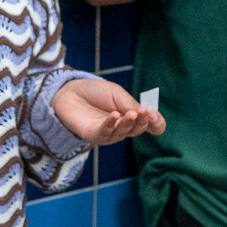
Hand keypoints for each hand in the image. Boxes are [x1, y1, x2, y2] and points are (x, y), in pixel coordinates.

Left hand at [50, 77, 165, 144]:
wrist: (69, 91)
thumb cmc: (95, 93)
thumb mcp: (117, 94)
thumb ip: (131, 104)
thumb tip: (150, 114)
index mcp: (132, 117)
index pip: (150, 126)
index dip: (156, 123)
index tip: (154, 114)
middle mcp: (123, 128)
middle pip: (138, 130)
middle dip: (143, 122)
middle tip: (144, 112)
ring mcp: (109, 133)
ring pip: (123, 133)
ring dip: (128, 123)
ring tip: (132, 113)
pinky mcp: (94, 135)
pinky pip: (105, 133)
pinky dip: (111, 124)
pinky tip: (114, 115)